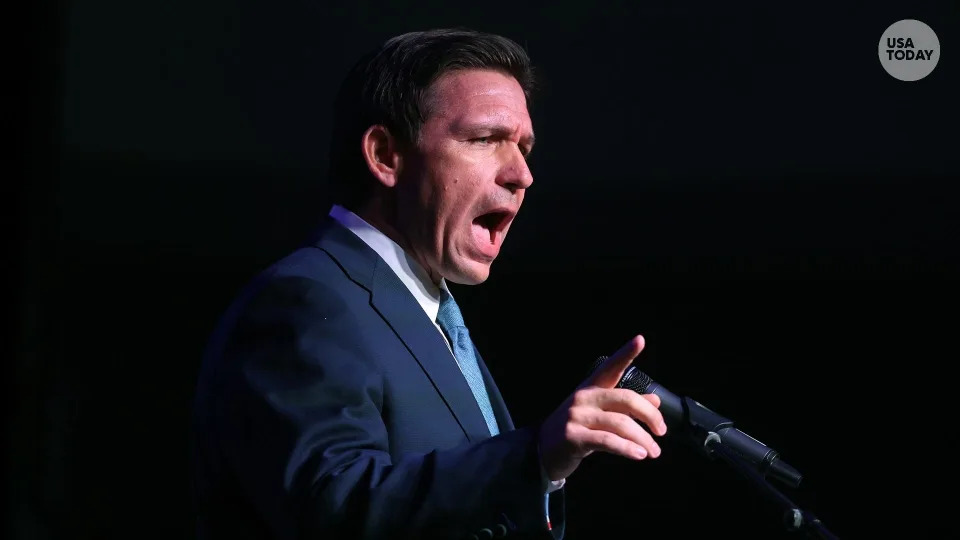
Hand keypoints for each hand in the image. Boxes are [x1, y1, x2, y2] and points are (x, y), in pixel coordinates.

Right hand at [537, 335, 666, 480]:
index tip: (640, 340)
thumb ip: (625, 407)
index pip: (611, 367)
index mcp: (591, 387)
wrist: (542, 451)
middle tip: (662, 431)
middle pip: (626, 399)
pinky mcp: (574, 437)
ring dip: (643, 439)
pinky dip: (627, 448)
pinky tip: (639, 455)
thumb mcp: (599, 414)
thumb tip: (655, 400)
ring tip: (654, 452)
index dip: (626, 353)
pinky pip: (608, 441)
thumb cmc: (576, 429)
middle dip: (650, 415)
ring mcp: (577, 416)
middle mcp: (584, 397)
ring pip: (621, 423)